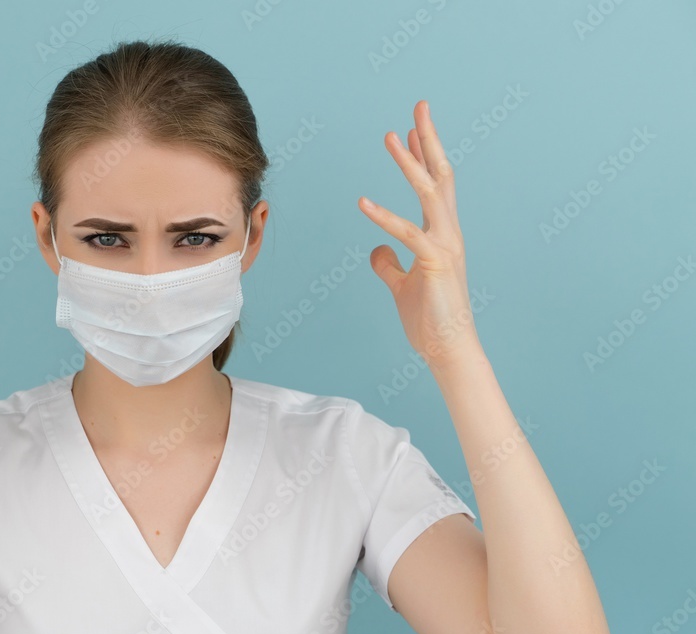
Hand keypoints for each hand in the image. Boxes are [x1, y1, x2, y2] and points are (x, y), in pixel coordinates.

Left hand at [359, 100, 482, 372]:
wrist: (448, 349)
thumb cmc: (430, 319)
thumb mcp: (401, 284)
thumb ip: (389, 263)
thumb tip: (376, 249)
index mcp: (442, 234)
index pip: (434, 185)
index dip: (423, 155)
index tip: (412, 127)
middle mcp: (449, 232)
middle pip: (440, 175)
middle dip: (429, 139)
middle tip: (420, 104)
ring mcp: (446, 245)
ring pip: (430, 193)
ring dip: (411, 162)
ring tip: (392, 135)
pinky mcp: (436, 262)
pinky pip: (408, 233)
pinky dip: (384, 216)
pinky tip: (362, 202)